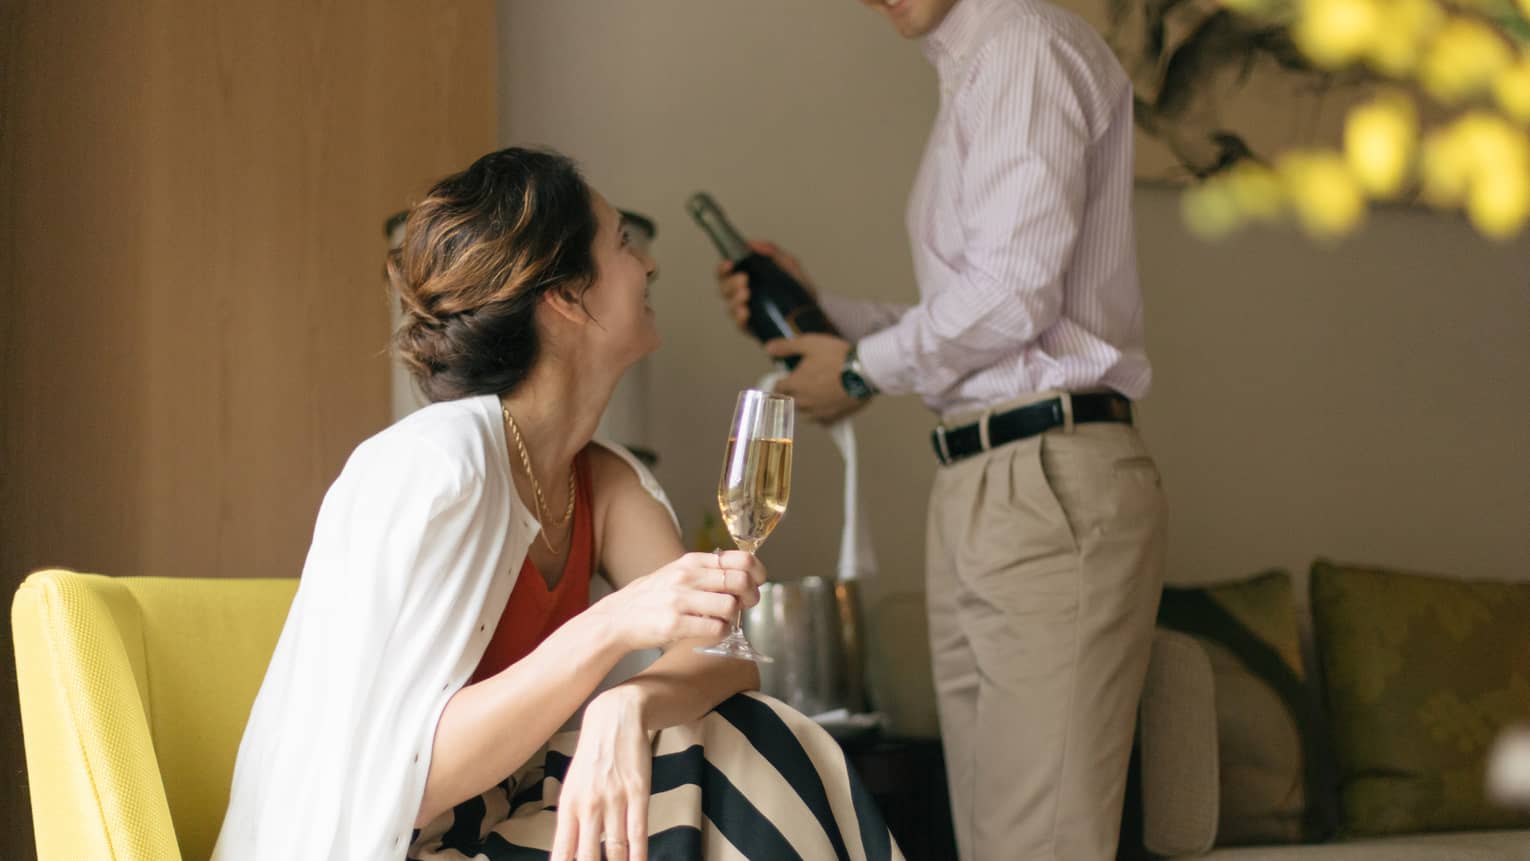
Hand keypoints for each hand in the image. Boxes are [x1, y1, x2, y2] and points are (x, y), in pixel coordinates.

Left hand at [552, 687, 652, 860]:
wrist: (614, 717)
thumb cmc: (593, 756)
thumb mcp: (573, 786)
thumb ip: (572, 819)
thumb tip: (568, 852)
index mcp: (568, 806)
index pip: (563, 852)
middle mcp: (588, 805)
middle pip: (588, 857)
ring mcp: (614, 799)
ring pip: (615, 849)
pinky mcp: (638, 793)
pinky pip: (638, 833)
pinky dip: (639, 856)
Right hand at [589, 551, 765, 652]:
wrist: (618, 618)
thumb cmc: (653, 597)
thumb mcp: (678, 573)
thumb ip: (707, 572)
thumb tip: (744, 575)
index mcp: (692, 561)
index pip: (741, 559)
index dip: (757, 573)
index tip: (757, 583)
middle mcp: (687, 577)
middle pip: (740, 581)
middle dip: (751, 596)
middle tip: (745, 605)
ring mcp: (680, 600)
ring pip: (730, 606)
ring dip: (733, 617)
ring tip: (723, 620)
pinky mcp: (674, 624)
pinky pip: (715, 629)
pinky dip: (720, 633)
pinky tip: (712, 632)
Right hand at [715, 240, 817, 331]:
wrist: (814, 313)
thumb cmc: (798, 289)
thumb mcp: (789, 265)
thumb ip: (773, 252)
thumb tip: (753, 244)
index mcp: (747, 278)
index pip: (726, 272)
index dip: (722, 268)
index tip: (729, 264)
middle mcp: (742, 295)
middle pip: (724, 289)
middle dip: (730, 283)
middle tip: (744, 279)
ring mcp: (746, 312)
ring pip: (729, 306)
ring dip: (734, 299)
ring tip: (746, 294)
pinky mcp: (752, 328)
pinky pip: (740, 325)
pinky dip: (740, 318)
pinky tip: (746, 312)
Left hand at [767, 334, 869, 423]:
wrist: (864, 371)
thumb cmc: (836, 356)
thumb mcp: (809, 343)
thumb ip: (786, 347)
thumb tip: (768, 348)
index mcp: (795, 384)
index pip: (777, 388)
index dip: (780, 382)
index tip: (784, 378)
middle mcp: (803, 401)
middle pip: (789, 402)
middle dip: (791, 394)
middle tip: (799, 385)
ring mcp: (818, 411)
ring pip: (804, 413)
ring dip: (804, 406)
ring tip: (813, 395)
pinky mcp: (833, 417)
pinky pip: (821, 421)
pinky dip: (821, 415)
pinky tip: (826, 406)